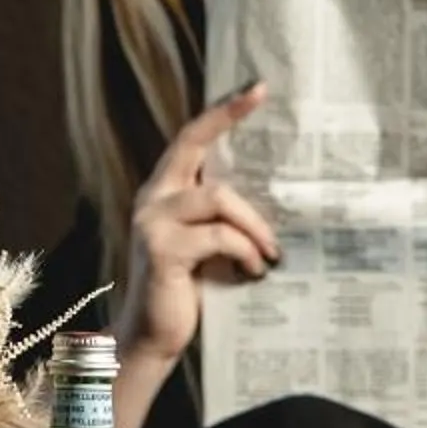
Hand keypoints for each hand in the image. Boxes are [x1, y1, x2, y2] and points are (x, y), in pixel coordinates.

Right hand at [115, 82, 280, 370]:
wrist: (154, 337)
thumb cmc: (187, 291)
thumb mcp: (206, 245)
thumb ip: (221, 216)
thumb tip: (274, 197)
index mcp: (163, 191)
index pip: (190, 138)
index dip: (221, 112)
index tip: (257, 89)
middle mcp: (152, 198)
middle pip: (196, 149)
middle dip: (230, 128)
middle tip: (268, 121)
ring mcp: (152, 222)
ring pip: (218, 196)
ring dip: (254, 224)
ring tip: (270, 253)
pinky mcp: (162, 250)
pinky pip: (218, 235)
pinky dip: (244, 251)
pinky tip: (254, 271)